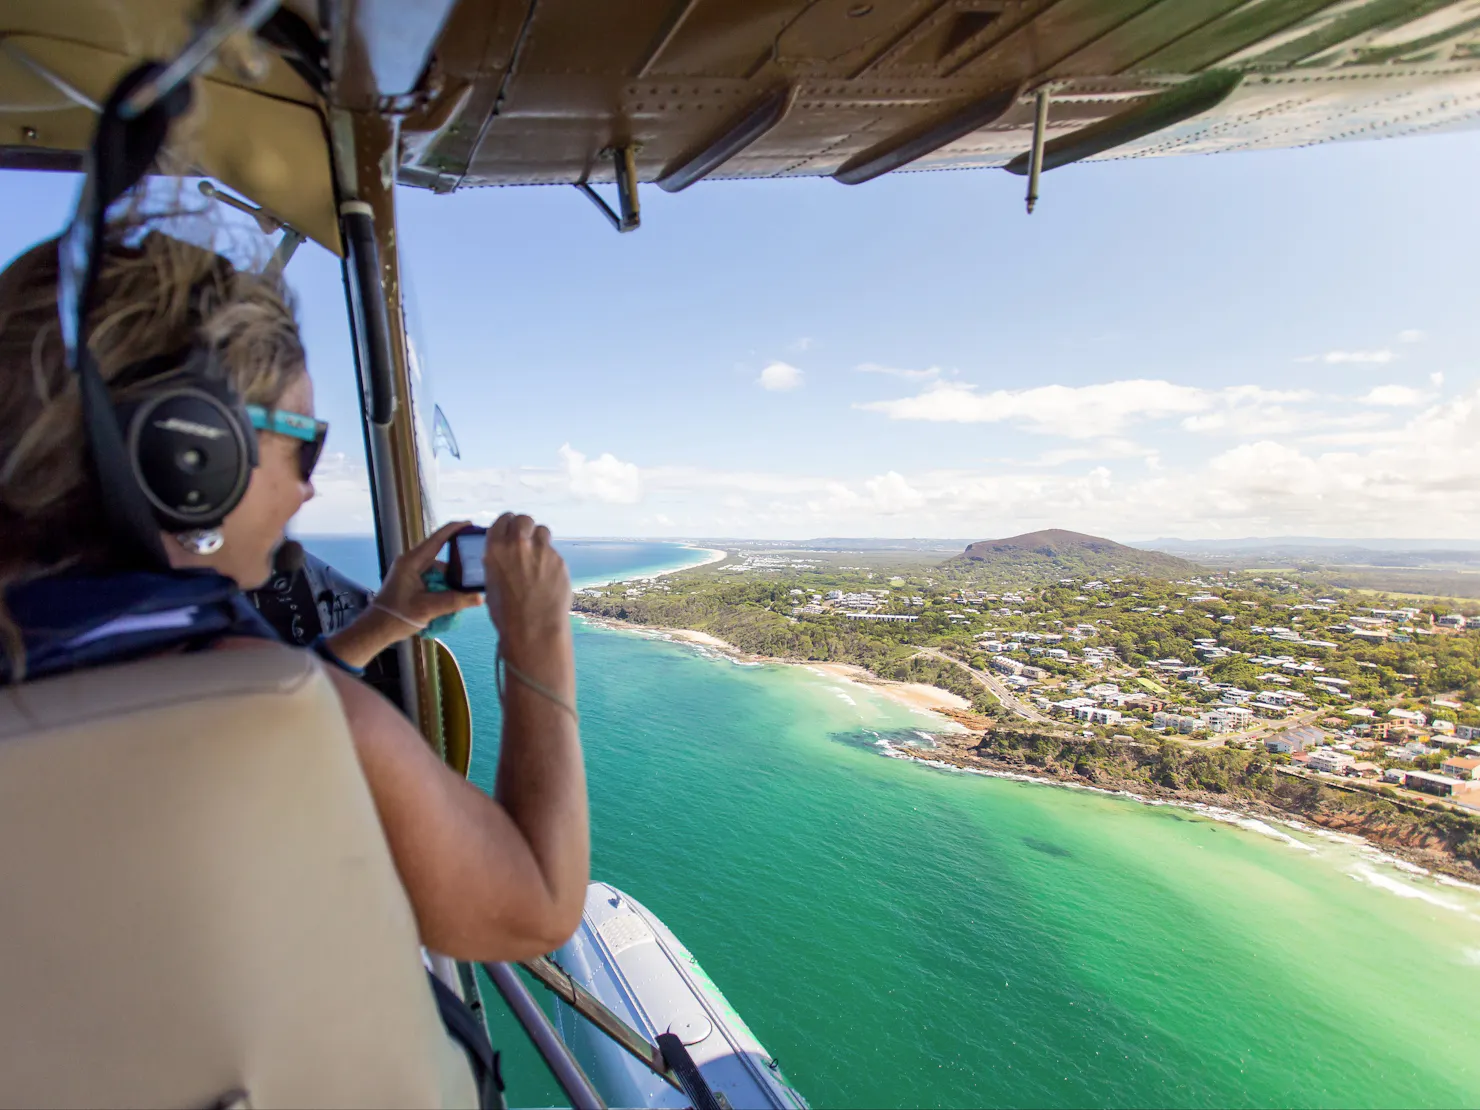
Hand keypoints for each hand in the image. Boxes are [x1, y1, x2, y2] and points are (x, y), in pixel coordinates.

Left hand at [375, 519, 485, 630]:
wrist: (375, 629)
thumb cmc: (397, 616)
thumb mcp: (429, 609)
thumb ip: (455, 601)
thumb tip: (480, 597)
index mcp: (412, 561)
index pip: (437, 539)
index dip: (454, 529)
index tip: (471, 524)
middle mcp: (410, 562)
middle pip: (440, 555)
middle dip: (458, 562)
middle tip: (476, 566)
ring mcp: (409, 571)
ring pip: (437, 569)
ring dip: (450, 579)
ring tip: (466, 589)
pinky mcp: (409, 581)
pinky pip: (431, 577)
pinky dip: (442, 585)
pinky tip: (452, 596)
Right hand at [483, 512, 571, 651]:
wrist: (533, 628)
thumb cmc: (507, 613)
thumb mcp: (491, 584)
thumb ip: (497, 563)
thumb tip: (504, 557)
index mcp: (495, 549)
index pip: (503, 520)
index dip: (508, 523)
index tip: (511, 528)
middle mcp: (518, 544)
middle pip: (524, 519)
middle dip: (525, 526)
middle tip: (526, 538)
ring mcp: (540, 550)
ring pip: (542, 531)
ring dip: (539, 540)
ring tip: (538, 557)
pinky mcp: (558, 560)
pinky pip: (553, 552)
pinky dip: (550, 560)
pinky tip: (547, 576)